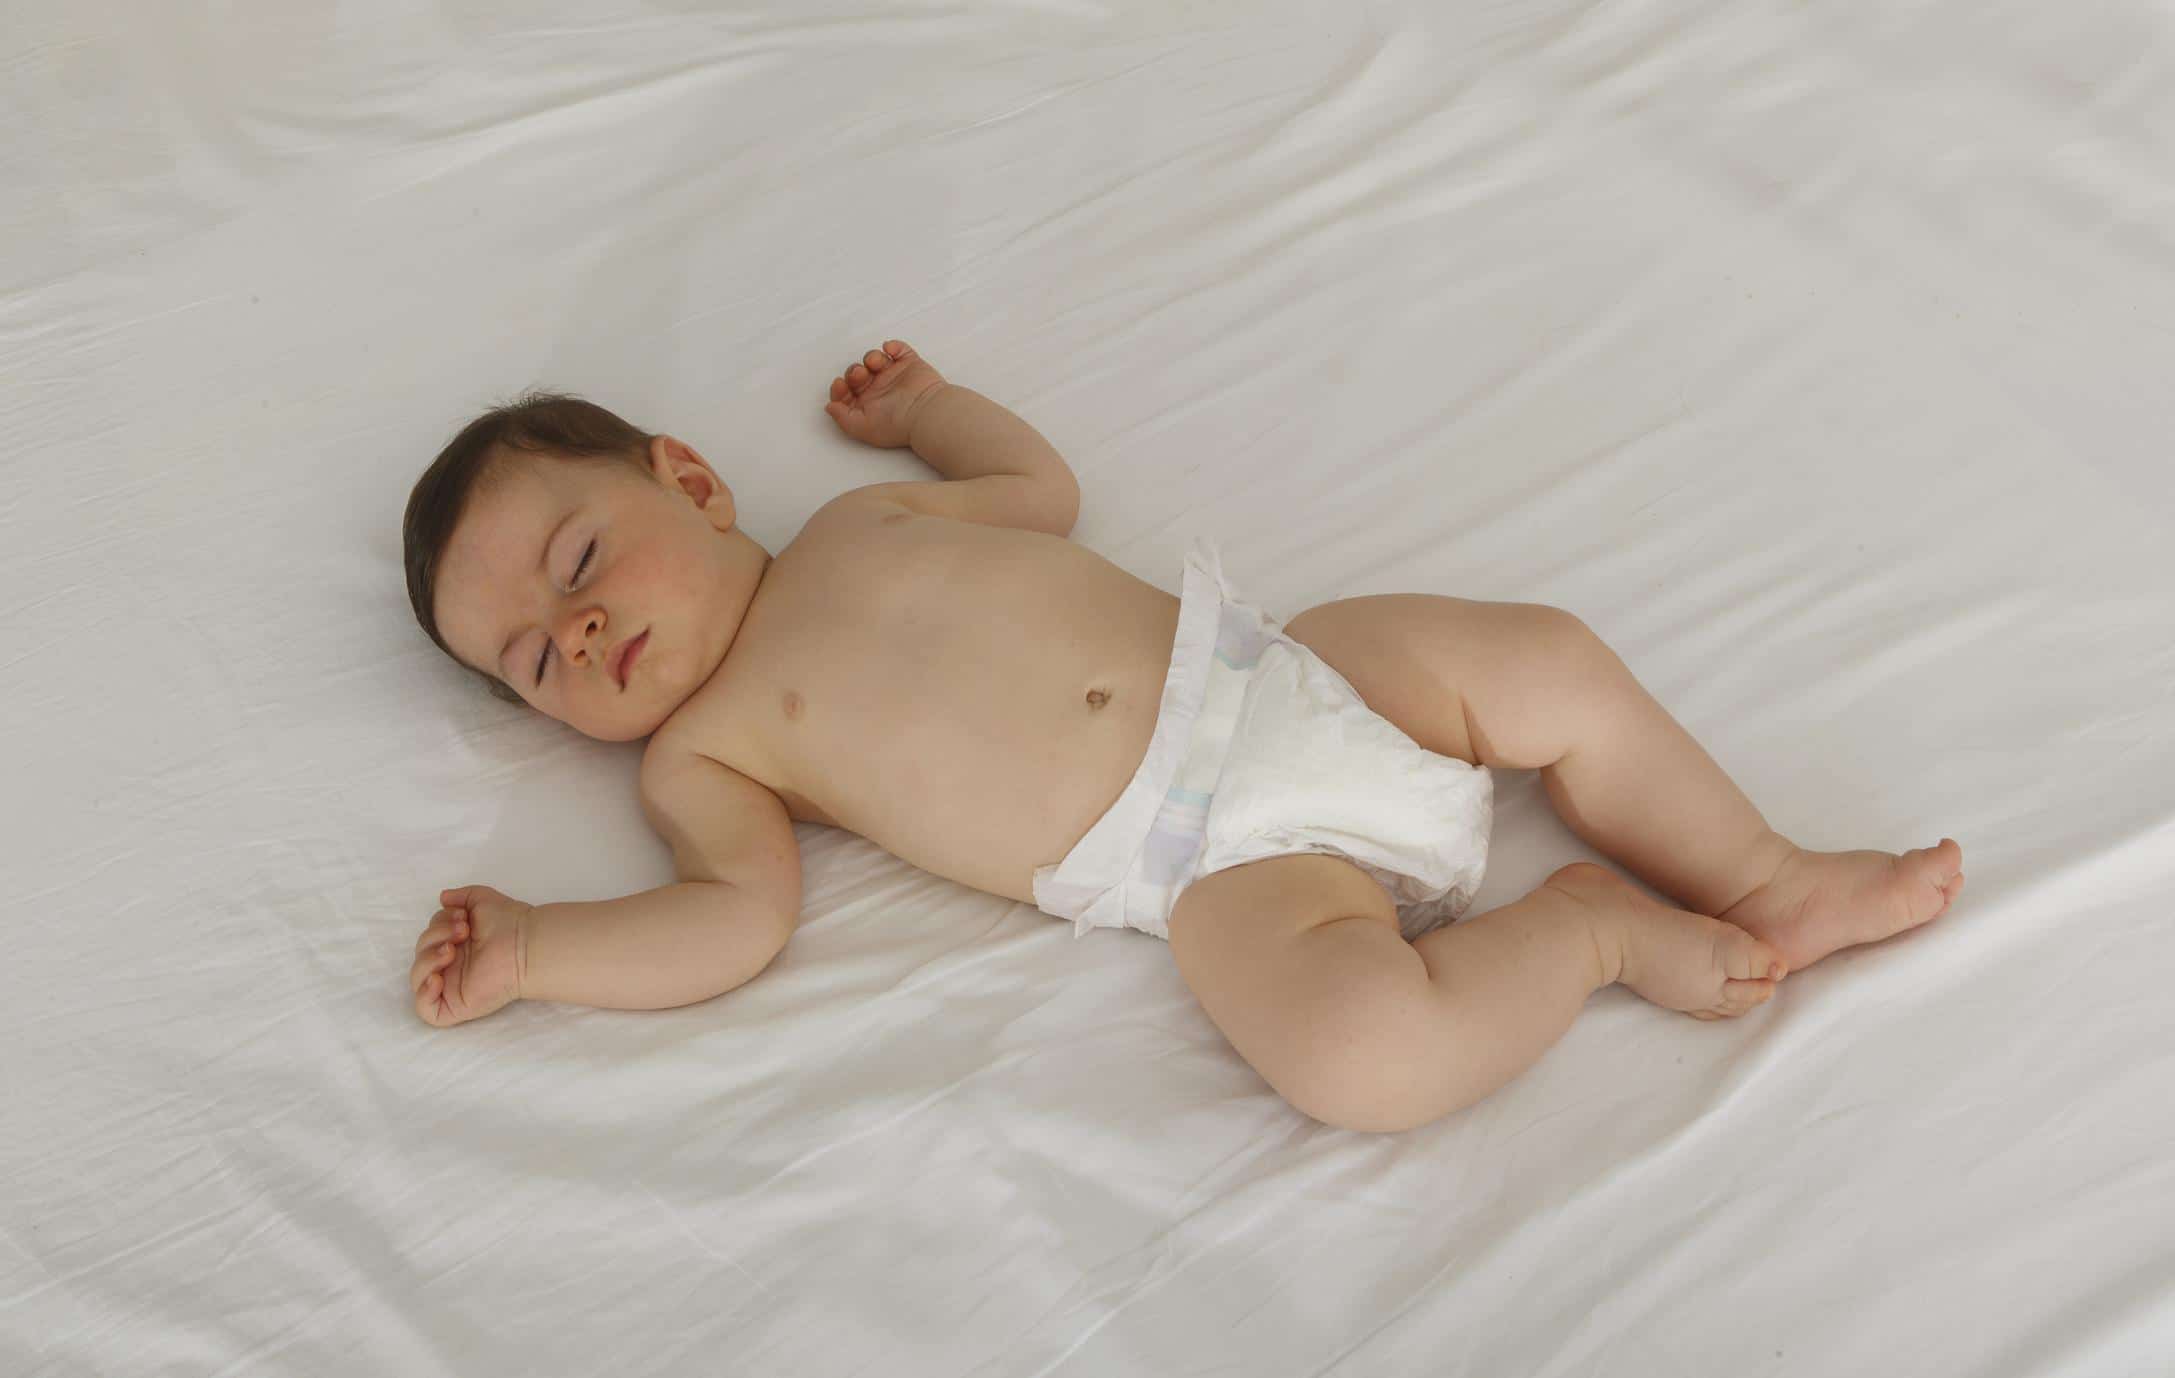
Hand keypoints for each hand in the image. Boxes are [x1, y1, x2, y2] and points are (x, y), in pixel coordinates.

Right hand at [410, 885, 528, 1027]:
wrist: (524, 943)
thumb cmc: (508, 922)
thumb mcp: (480, 900)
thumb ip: (460, 896)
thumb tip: (443, 898)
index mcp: (455, 946)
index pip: (428, 938)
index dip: (437, 925)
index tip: (464, 917)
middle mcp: (452, 966)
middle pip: (421, 954)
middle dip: (434, 937)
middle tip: (463, 931)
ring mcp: (453, 987)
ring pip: (417, 979)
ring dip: (428, 959)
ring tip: (451, 950)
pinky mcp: (456, 1006)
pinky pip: (425, 1009)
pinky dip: (424, 994)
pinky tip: (437, 978)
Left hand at [823, 339, 948, 448]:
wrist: (925, 413)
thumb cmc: (896, 425)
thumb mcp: (860, 427)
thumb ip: (841, 417)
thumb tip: (829, 407)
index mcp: (866, 405)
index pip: (846, 392)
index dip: (839, 387)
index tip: (840, 385)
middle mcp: (879, 390)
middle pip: (857, 373)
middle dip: (854, 372)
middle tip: (861, 375)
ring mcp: (894, 376)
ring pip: (874, 358)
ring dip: (871, 357)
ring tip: (877, 364)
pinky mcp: (909, 364)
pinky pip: (897, 348)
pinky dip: (892, 346)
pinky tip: (891, 351)